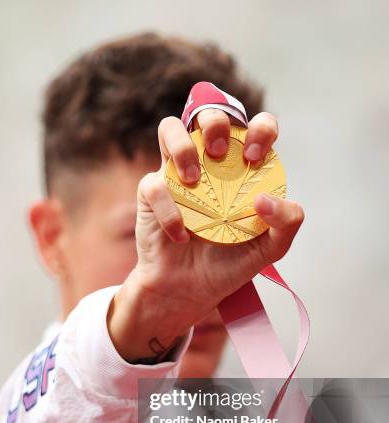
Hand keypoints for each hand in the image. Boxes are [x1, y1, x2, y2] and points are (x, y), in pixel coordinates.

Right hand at [108, 109, 303, 362]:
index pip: (255, 128)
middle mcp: (209, 165)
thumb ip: (287, 223)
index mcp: (242, 170)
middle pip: (209, 114)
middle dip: (215, 123)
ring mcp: (178, 175)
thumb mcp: (270, 248)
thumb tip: (265, 198)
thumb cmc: (229, 264)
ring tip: (193, 180)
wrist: (190, 291)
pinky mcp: (151, 194)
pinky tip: (181, 235)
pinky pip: (153, 185)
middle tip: (220, 155)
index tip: (254, 158)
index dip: (259, 129)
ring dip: (182, 146)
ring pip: (170, 128)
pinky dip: (168, 210)